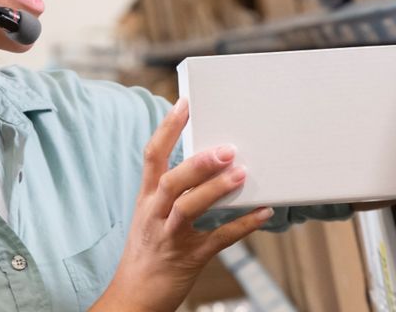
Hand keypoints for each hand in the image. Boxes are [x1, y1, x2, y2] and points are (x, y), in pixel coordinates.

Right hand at [92, 99, 272, 311]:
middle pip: (171, 180)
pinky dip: (242, 225)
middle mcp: (154, 214)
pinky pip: (218, 240)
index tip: (184, 104)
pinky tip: (263, 212)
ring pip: (188, 208)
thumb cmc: (147, 254)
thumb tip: (207, 163)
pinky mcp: (189, 258)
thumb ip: (173, 192)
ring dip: (215, 189)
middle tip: (226, 148)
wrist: (132, 299)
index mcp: (147, 199)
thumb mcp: (151, 217)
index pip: (152, 156)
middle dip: (198, 163)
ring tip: (241, 173)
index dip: (167, 128)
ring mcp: (170, 237)